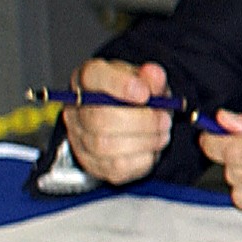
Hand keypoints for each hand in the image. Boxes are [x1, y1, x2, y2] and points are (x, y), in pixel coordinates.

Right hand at [59, 57, 174, 184]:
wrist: (129, 119)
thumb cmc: (136, 97)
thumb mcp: (147, 81)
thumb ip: (152, 77)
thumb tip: (153, 73)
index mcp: (89, 78)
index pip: (93, 76)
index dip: (119, 85)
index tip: (145, 94)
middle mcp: (77, 108)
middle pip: (100, 118)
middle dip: (141, 121)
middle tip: (165, 120)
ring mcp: (80, 138)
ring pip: (106, 146)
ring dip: (144, 141)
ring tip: (162, 134)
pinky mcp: (92, 163)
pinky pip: (116, 167)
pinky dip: (141, 159)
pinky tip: (151, 149)